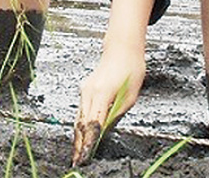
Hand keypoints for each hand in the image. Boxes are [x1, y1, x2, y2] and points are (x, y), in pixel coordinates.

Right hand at [73, 45, 145, 165]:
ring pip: (78, 117)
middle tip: (77, 160)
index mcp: (101, 94)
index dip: (88, 142)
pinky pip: (81, 110)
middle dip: (79, 143)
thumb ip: (116, 115)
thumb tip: (105, 132)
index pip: (92, 124)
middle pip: (81, 123)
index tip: (86, 155)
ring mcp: (85, 90)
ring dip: (78, 135)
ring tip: (78, 152)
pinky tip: (80, 135)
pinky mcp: (85, 89)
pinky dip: (80, 124)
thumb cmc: (130, 69)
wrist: (122, 49)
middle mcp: (89, 92)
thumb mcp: (129, 97)